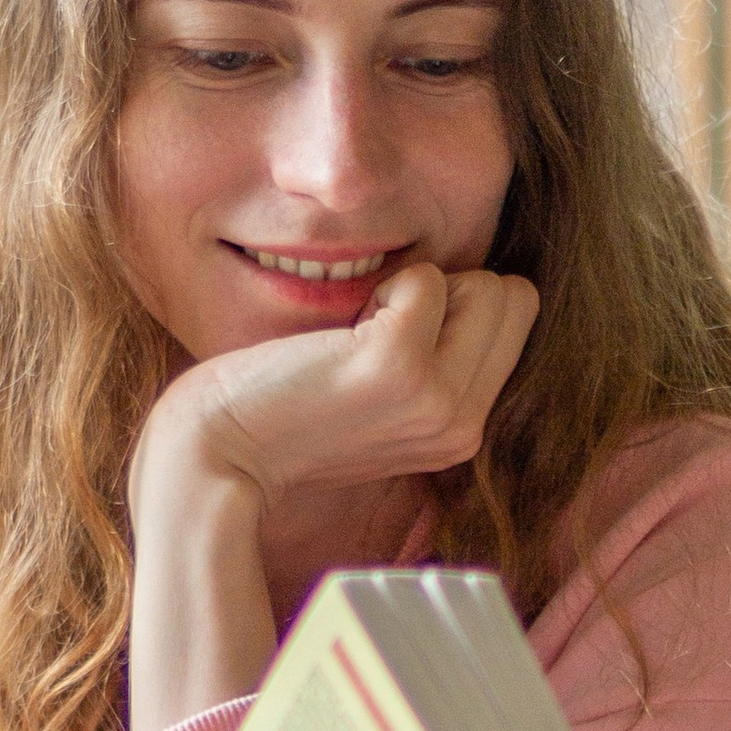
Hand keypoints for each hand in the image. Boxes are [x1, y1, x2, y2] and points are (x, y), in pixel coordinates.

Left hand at [133, 258, 538, 526]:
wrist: (215, 451)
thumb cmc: (281, 412)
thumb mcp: (383, 402)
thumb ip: (438, 363)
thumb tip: (488, 287)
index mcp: (463, 432)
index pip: (515, 318)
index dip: (455, 306)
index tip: (388, 341)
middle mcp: (463, 425)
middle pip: (514, 297)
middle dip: (449, 291)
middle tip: (370, 335)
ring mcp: (436, 400)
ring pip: (486, 284)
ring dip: (414, 289)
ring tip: (353, 341)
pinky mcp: (398, 366)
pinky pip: (426, 279)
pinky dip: (381, 286)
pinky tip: (334, 340)